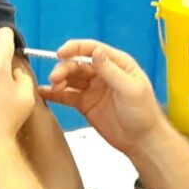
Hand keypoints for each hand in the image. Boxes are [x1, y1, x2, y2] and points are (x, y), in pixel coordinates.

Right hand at [38, 40, 165, 154]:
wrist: (142, 141)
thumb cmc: (144, 113)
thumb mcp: (130, 89)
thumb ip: (111, 71)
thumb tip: (96, 51)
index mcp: (118, 64)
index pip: (93, 49)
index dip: (76, 48)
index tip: (61, 52)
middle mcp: (103, 73)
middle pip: (78, 64)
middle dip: (64, 68)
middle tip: (55, 78)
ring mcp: (93, 88)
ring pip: (70, 78)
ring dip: (59, 79)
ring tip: (52, 87)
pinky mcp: (85, 104)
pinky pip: (67, 95)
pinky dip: (54, 93)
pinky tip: (44, 92)